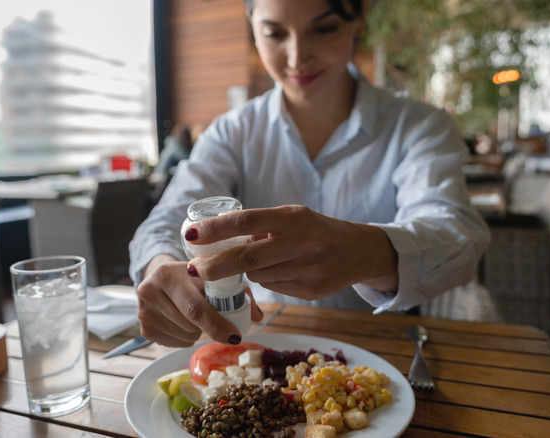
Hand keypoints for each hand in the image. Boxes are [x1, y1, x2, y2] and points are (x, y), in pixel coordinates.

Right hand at [136, 255, 262, 346]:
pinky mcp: (144, 329)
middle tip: (217, 318)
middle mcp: (149, 290)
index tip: (235, 336)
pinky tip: (183, 320)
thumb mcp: (214, 277)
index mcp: (168, 273)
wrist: (162, 275)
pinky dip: (186, 337)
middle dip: (210, 327)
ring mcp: (143, 311)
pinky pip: (176, 343)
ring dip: (198, 331)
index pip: (195, 307)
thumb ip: (238, 294)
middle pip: (191, 325)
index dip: (217, 325)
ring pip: (185, 336)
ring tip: (194, 313)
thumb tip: (257, 317)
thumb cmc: (195, 276)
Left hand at [184, 205, 397, 300]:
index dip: (216, 229)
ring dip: (247, 273)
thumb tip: (217, 238)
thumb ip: (262, 227)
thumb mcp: (293, 218)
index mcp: (293, 217)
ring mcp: (309, 268)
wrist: (358, 250)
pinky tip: (281, 272)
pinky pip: (275, 288)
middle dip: (216, 266)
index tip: (191, 235)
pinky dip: (268, 281)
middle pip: (248, 257)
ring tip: (258, 264)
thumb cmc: (314, 230)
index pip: (247, 221)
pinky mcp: (312, 289)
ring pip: (259, 276)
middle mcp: (302, 241)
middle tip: (194, 270)